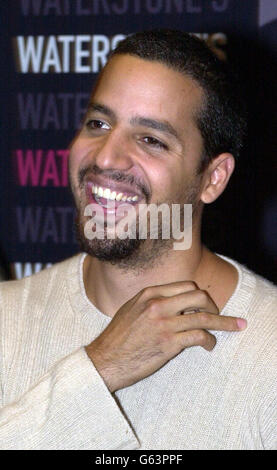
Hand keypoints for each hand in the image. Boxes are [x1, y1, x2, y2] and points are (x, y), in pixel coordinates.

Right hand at [85, 281, 246, 392]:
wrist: (105, 360)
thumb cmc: (118, 337)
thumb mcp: (132, 309)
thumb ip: (153, 302)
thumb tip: (177, 304)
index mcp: (149, 293)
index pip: (186, 285)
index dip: (200, 295)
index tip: (205, 305)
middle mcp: (158, 304)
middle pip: (199, 295)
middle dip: (214, 305)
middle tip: (218, 315)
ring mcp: (164, 323)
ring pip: (203, 316)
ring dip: (222, 323)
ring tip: (233, 327)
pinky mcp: (168, 342)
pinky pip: (199, 336)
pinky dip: (209, 340)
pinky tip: (209, 345)